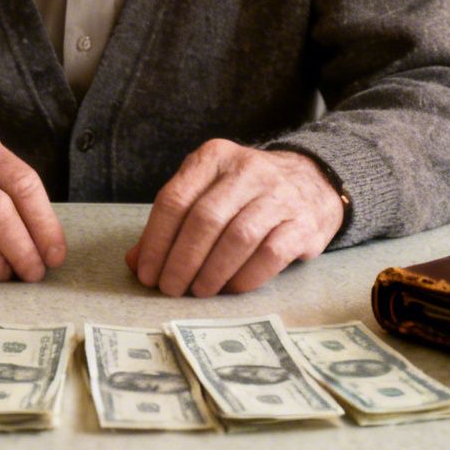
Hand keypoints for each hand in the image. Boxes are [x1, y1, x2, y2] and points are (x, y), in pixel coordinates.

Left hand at [125, 141, 343, 296]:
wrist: (313, 181)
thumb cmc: (247, 194)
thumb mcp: (208, 193)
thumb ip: (173, 223)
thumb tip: (136, 262)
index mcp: (213, 157)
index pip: (174, 199)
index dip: (156, 241)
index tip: (147, 273)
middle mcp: (247, 169)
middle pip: (204, 219)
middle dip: (181, 261)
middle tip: (170, 289)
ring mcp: (279, 194)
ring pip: (237, 237)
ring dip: (212, 272)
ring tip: (198, 291)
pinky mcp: (303, 222)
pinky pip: (270, 254)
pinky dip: (245, 277)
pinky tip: (231, 288)